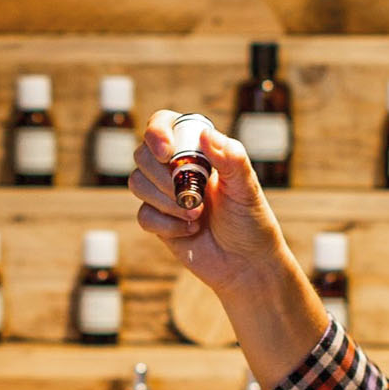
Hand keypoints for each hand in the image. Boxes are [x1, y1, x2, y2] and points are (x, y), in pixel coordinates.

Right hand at [129, 113, 291, 298]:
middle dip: (163, 176)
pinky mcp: (158, 221)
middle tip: (196, 196)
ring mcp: (164, 194)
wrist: (246, 265)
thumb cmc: (251, 221)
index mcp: (198, 150)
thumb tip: (207, 134)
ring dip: (165, 201)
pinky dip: (166, 224)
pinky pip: (143, 215)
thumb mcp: (247, 188)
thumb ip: (232, 158)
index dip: (157, 132)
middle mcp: (176, 168)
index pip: (165, 124)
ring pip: (137, 182)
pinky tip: (190, 230)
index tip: (168, 153)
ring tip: (197, 215)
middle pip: (143, 154)